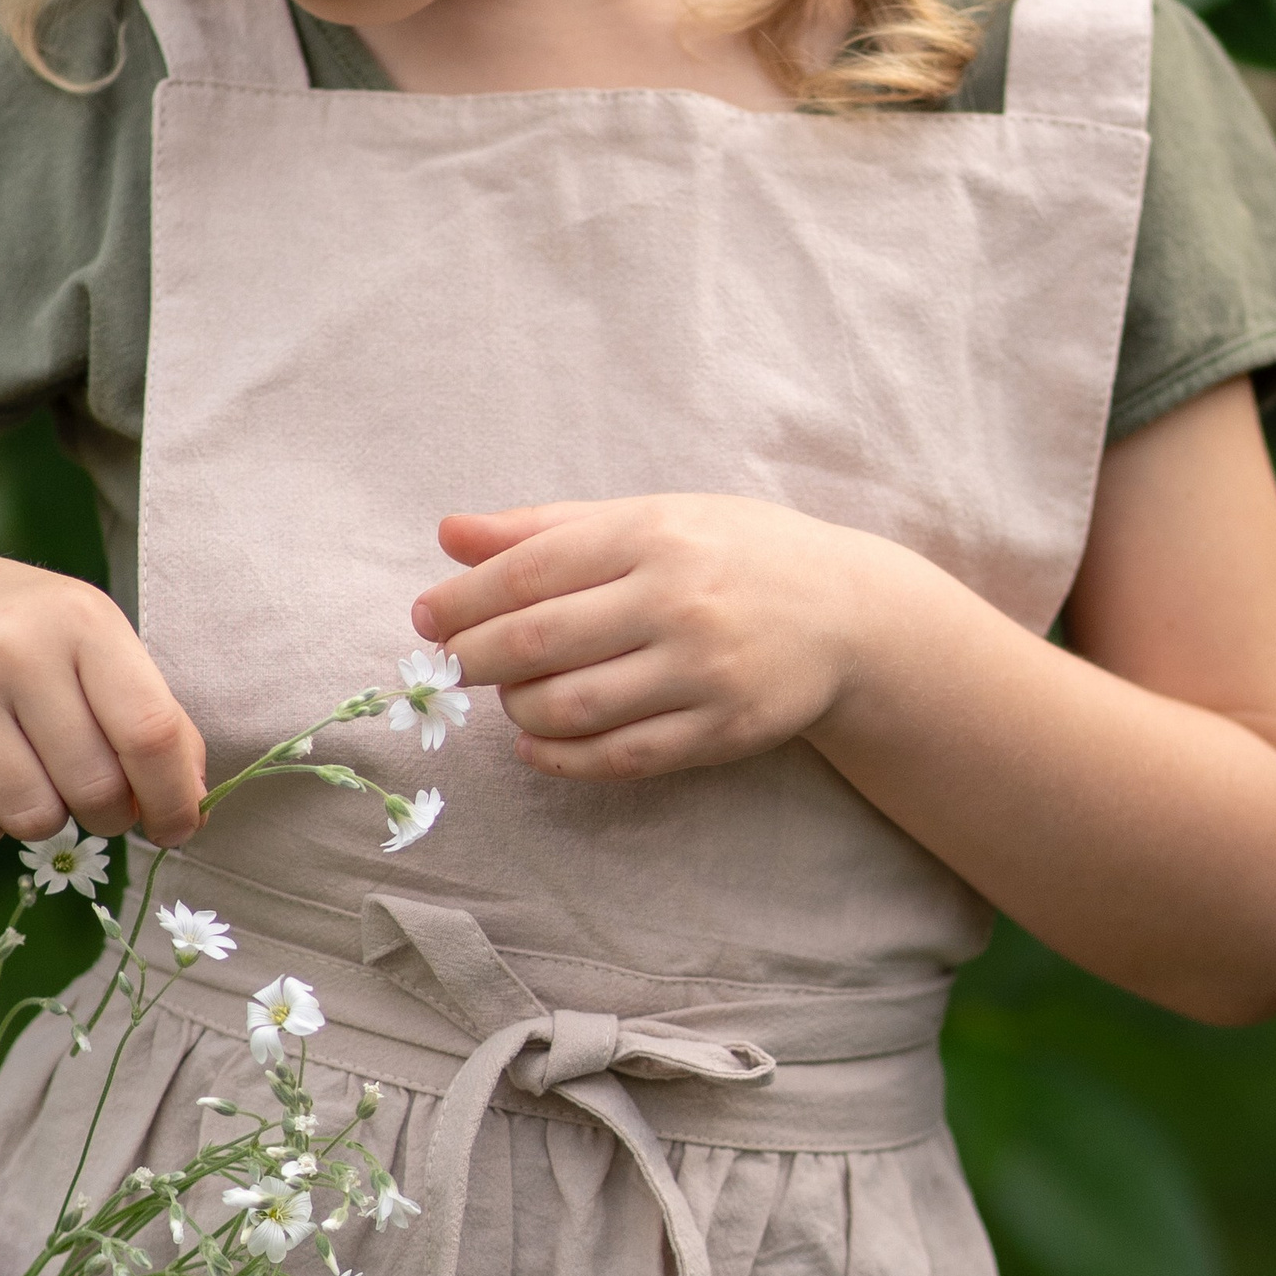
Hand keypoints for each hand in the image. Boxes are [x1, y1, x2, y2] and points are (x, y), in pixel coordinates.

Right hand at [0, 541, 205, 849]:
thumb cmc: (21, 634)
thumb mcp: (93, 644)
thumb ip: (151, 715)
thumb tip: (190, 804)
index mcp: (80, 619)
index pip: (149, 731)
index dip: (172, 798)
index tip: (176, 829)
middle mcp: (13, 646)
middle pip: (93, 787)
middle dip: (107, 814)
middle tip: (92, 795)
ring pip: (31, 817)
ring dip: (43, 820)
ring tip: (30, 776)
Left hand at [412, 496, 887, 782]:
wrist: (847, 613)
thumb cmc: (730, 553)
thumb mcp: (649, 517)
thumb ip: (546, 527)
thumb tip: (449, 534)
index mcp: (653, 533)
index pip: (530, 570)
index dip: (465, 599)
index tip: (428, 618)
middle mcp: (678, 599)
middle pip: (540, 640)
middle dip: (475, 657)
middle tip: (450, 665)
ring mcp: (704, 670)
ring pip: (572, 705)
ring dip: (517, 708)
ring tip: (508, 695)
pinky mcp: (724, 730)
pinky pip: (619, 757)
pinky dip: (561, 758)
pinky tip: (536, 743)